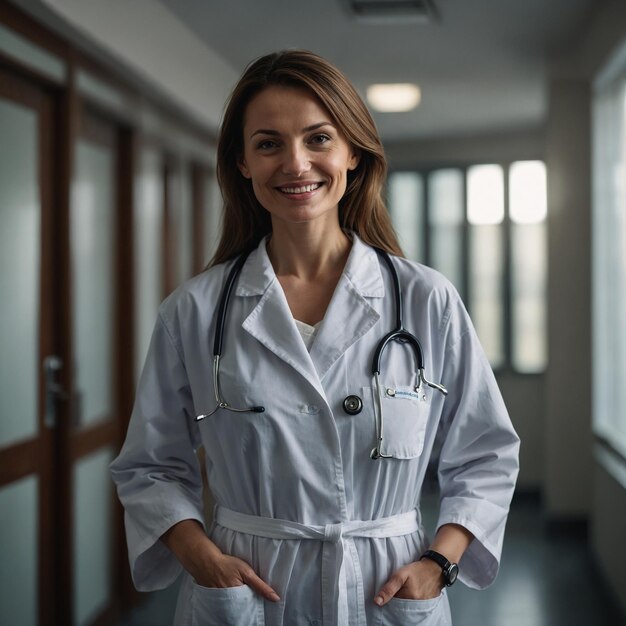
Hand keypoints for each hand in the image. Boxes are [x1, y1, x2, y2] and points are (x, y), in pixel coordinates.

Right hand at [161, 519, 279, 601]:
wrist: (206, 561)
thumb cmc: (227, 564)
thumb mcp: (247, 572)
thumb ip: (261, 586)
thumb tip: (275, 598)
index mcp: (238, 597)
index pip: (249, 610)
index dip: (254, 608)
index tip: (257, 607)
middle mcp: (228, 603)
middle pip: (240, 612)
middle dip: (245, 609)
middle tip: (247, 602)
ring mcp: (219, 603)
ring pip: (231, 611)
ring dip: (236, 608)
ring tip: (239, 601)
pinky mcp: (213, 601)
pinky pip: (222, 608)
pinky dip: (227, 606)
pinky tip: (230, 600)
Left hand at [374, 559, 442, 605]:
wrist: (435, 568)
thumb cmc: (417, 570)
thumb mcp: (400, 575)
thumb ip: (388, 588)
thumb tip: (377, 602)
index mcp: (409, 598)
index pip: (393, 605)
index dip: (390, 598)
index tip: (391, 592)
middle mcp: (417, 605)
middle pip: (401, 608)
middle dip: (398, 601)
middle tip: (401, 589)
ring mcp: (423, 606)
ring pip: (408, 607)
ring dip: (405, 601)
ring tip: (407, 590)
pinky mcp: (427, 605)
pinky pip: (416, 608)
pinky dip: (412, 602)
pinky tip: (413, 594)